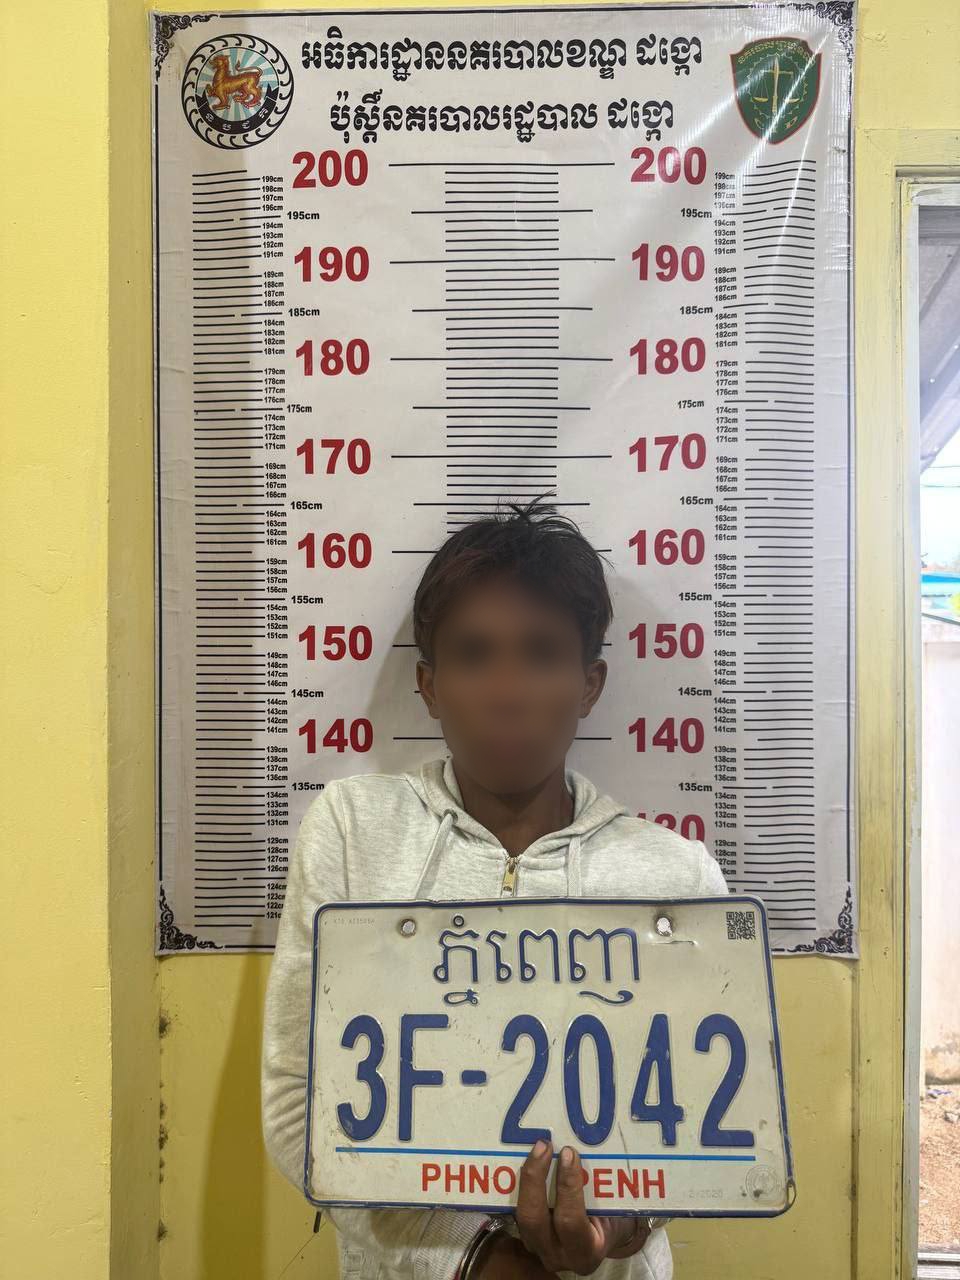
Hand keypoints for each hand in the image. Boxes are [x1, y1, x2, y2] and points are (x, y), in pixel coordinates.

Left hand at [512, 1139, 651, 1274]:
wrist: (599, 1247)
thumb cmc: (609, 1223)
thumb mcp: (613, 1212)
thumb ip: (600, 1189)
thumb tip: (582, 1149)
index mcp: (586, 1251)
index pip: (570, 1220)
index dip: (568, 1186)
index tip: (569, 1153)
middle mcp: (558, 1256)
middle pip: (534, 1219)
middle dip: (535, 1178)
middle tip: (544, 1146)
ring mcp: (538, 1250)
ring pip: (520, 1214)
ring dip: (525, 1178)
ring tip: (535, 1149)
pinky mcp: (526, 1240)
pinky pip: (516, 1210)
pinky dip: (519, 1184)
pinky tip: (523, 1158)